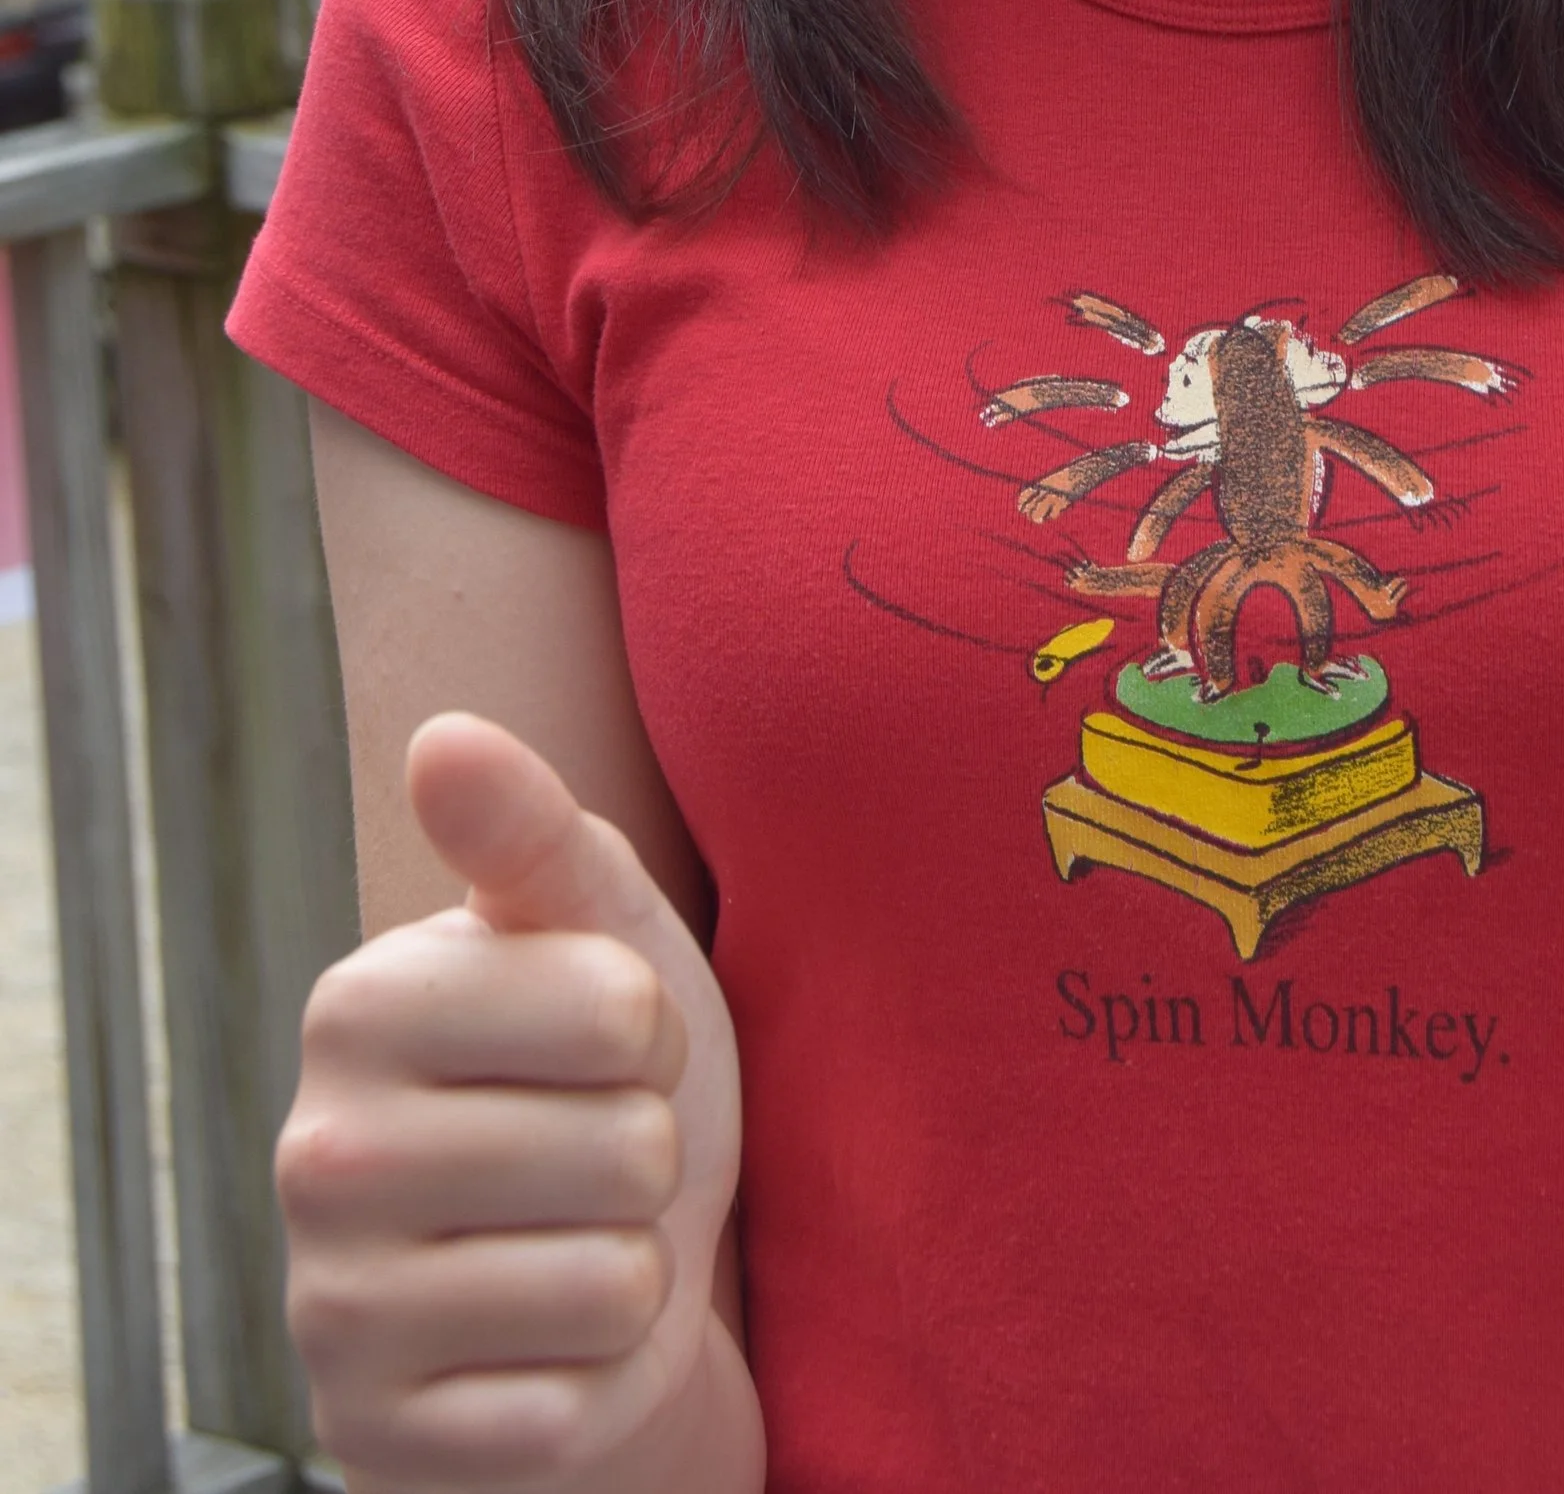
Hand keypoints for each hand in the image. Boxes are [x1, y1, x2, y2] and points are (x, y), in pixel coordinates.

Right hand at [278, 715, 742, 1483]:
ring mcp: (333, 1315)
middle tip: (587, 1163)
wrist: (594, 1283)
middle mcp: (315, 1156)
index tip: (604, 1044)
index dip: (652, 1030)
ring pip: (611, 1283)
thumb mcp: (599, 931)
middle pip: (625, 1151)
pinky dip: (593, 1383)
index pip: (617, 1004)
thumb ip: (532, 831)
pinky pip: (574, 1407)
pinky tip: (540, 1350)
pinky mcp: (378, 1444)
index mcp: (359, 1005)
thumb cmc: (597, 1076)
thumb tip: (443, 736)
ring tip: (571, 1248)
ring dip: (629, 1273)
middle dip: (646, 1159)